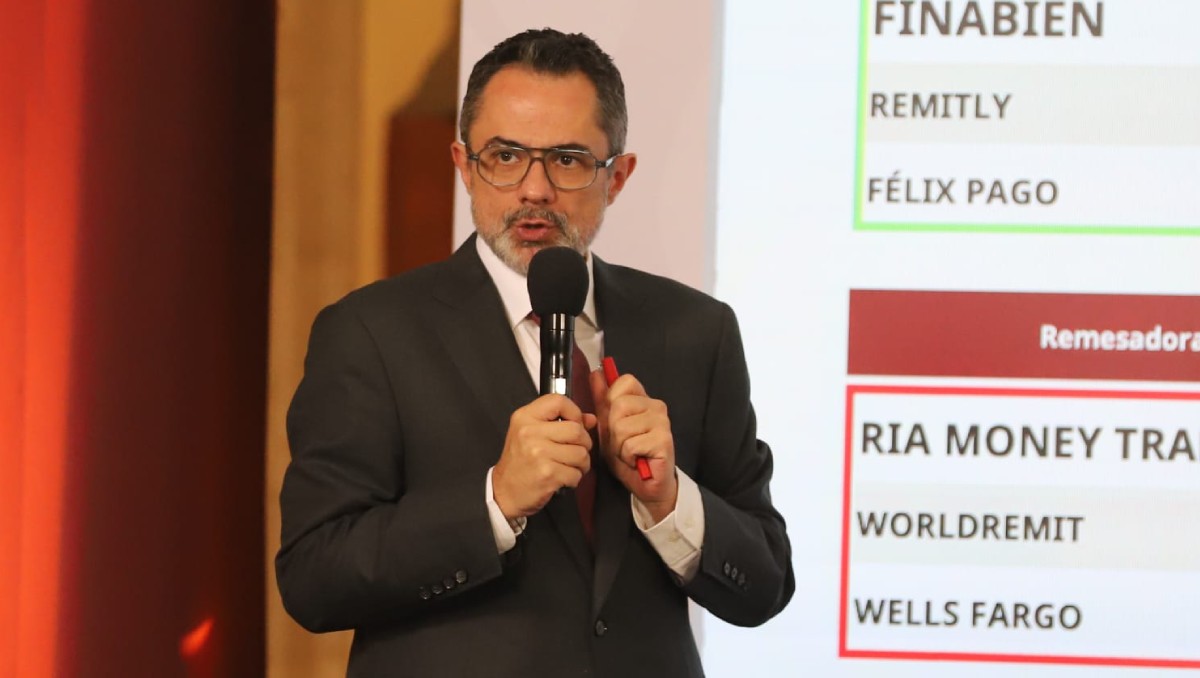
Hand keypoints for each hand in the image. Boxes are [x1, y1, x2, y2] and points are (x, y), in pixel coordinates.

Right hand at [492, 394, 596, 520]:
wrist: (504, 491)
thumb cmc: (520, 461)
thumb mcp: (532, 433)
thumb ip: (561, 422)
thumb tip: (590, 419)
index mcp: (525, 417)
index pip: (559, 401)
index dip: (574, 412)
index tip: (574, 424)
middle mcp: (530, 432)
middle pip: (577, 430)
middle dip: (583, 443)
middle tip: (575, 451)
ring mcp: (539, 453)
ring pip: (581, 453)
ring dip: (581, 464)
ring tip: (569, 466)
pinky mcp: (547, 473)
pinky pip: (576, 473)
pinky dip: (574, 479)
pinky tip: (562, 478)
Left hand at [589, 370, 677, 522]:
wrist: (647, 485)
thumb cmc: (629, 456)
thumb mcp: (609, 426)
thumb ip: (603, 400)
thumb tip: (596, 374)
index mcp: (643, 399)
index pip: (624, 381)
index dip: (612, 401)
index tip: (616, 420)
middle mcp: (656, 406)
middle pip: (618, 406)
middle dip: (612, 430)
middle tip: (623, 443)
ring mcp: (662, 422)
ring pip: (622, 426)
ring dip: (619, 446)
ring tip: (629, 453)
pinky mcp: (663, 440)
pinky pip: (630, 444)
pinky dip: (627, 457)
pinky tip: (637, 460)